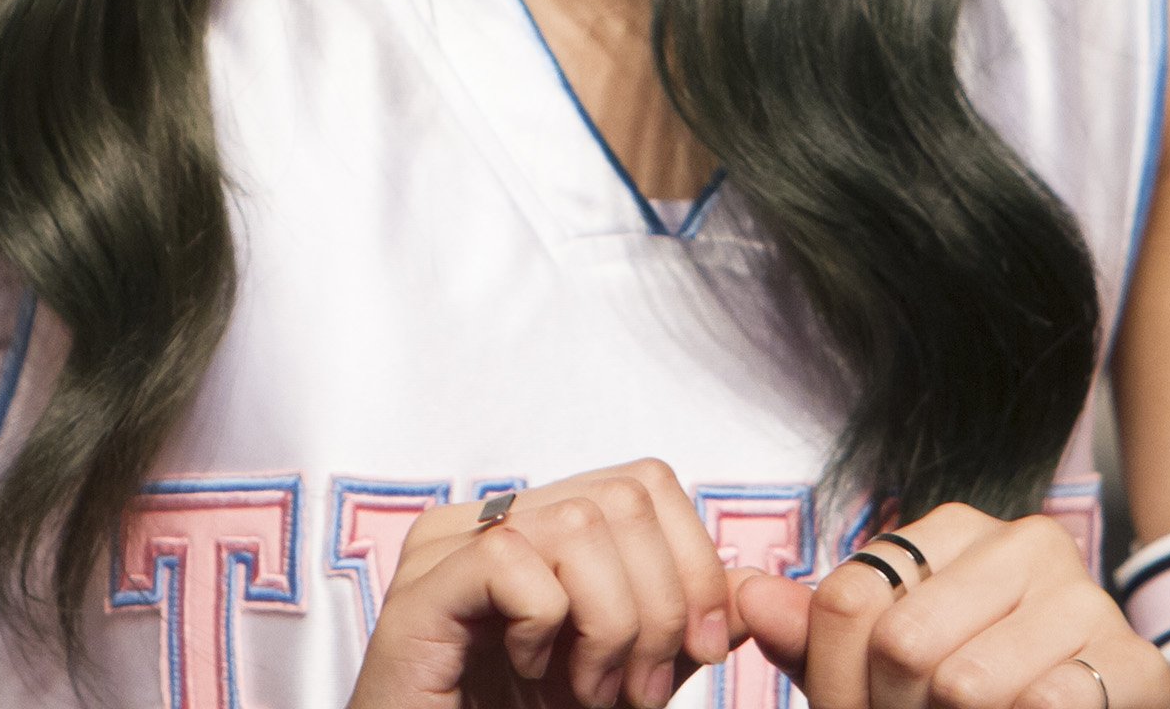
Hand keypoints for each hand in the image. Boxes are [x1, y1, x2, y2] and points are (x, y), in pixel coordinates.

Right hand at [349, 461, 740, 707]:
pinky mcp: (416, 593)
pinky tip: (528, 675)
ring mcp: (445, 549)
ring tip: (589, 692)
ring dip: (607, 627)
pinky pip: (508, 563)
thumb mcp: (628, 676)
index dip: (693, 561)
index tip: (701, 651)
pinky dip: (543, 629)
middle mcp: (488, 519)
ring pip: (574, 525)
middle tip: (637, 692)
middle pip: (621, 498)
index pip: (644, 482)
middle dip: (658, 606)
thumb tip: (753, 583)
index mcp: (537, 525)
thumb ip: (682, 628)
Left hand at [728, 505, 1169, 708]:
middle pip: (900, 642)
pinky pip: (1043, 704)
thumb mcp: (885, 670)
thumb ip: (818, 634)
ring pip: (964, 681)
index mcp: (957, 530)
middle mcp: (1026, 543)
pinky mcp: (1135, 664)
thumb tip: (742, 595)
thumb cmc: (983, 701)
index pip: (847, 600)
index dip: (834, 683)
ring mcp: (1086, 599)